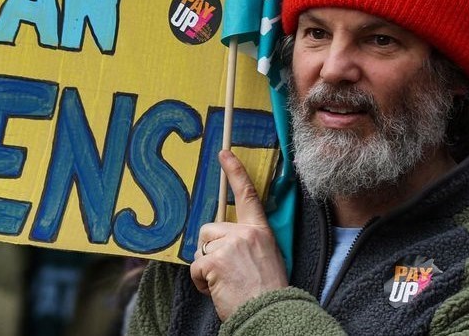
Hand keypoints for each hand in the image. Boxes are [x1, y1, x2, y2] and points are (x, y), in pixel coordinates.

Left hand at [190, 150, 287, 320]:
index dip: (235, 173)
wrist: (272, 314)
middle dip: (211, 250)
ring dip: (207, 268)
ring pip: (201, 249)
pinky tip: (218, 290)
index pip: (247, 196)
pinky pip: (196, 267)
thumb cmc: (267, 292)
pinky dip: (201, 282)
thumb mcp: (265, 258)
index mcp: (260, 232)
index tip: (224, 154)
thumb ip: (246, 243)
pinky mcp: (213, 260)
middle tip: (229, 272)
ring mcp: (229, 245)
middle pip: (209, 230)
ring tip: (227, 282)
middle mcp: (245, 233)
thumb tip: (222, 240)